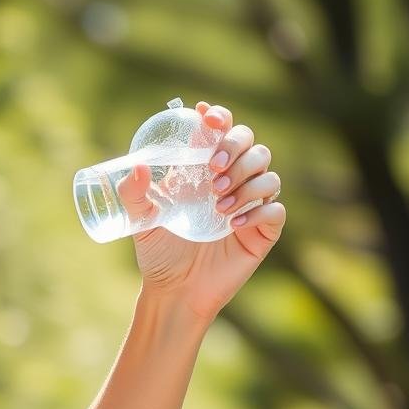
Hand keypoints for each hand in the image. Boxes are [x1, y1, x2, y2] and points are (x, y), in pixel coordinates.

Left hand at [117, 101, 285, 321]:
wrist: (174, 291)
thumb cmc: (159, 252)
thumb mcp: (140, 220)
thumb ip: (133, 193)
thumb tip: (136, 167)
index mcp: (205, 171)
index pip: (222, 132)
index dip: (221, 118)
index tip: (207, 117)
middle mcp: (232, 181)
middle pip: (252, 144)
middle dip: (236, 148)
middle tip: (214, 168)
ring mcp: (250, 206)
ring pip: (269, 174)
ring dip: (246, 183)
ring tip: (218, 205)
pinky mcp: (262, 232)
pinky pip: (275, 210)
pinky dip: (258, 212)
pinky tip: (233, 224)